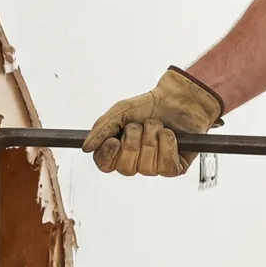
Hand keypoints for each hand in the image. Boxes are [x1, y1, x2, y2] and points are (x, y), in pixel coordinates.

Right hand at [83, 68, 223, 177]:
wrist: (179, 98)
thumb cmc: (150, 105)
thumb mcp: (121, 111)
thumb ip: (102, 128)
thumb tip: (86, 147)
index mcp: (119, 150)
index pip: (104, 165)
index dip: (108, 155)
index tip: (114, 140)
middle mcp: (135, 162)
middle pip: (125, 168)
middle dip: (134, 141)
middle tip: (141, 125)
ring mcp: (155, 167)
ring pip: (147, 167)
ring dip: (152, 138)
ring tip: (158, 126)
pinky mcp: (174, 169)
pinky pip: (166, 167)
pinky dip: (168, 144)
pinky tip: (170, 134)